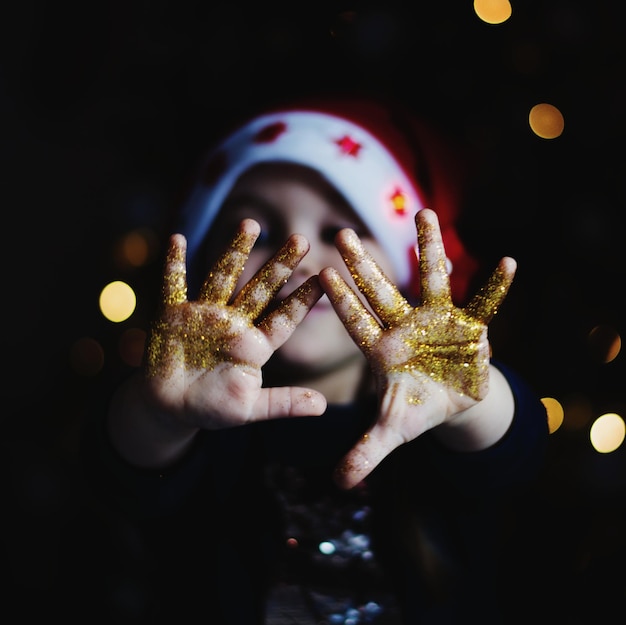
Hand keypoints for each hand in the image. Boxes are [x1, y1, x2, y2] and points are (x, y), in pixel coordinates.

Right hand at [144, 218, 326, 430]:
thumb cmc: (213, 408)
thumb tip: (323, 407)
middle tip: (302, 239)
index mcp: (254, 345)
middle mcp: (233, 323)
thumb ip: (283, 404)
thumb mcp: (250, 409)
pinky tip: (177, 239)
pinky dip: (174, 264)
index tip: (324, 278)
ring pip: (223, 277)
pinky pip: (173, 285)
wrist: (172, 409)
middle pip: (260, 289)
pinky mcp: (173, 316)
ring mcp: (204, 316)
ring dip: (235, 251)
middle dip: (280, 264)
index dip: (303, 299)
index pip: (284, 318)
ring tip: (252, 224)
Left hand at [319, 208, 515, 487]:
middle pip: (381, 292)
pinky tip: (507, 263)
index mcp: (381, 349)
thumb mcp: (392, 430)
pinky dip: (495, 287)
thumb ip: (366, 451)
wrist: (450, 400)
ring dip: (428, 249)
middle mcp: (405, 327)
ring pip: (430, 280)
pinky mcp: (470, 326)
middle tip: (341, 234)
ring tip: (423, 213)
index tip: (321, 274)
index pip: (356, 322)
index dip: (340, 301)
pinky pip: (484, 303)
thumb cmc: (416, 408)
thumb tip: (338, 484)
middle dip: (363, 265)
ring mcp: (437, 321)